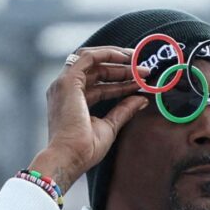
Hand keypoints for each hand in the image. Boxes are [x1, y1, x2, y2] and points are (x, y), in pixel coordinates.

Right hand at [30, 47, 148, 193]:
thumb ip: (124, 110)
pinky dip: (107, 54)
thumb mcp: (110, 126)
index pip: (100, 84)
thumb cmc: (86, 148)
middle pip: (97, 70)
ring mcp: (65, 84)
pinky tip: (125, 57)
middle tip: (145, 70)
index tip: (142, 80)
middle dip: (123, 68)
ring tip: (139, 61)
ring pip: (92, 60)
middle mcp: (67, 90)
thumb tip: (142, 99)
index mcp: (74, 101)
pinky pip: (87, 57)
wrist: (70, 156)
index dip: (122, 80)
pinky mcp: (67, 81)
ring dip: (116, 58)